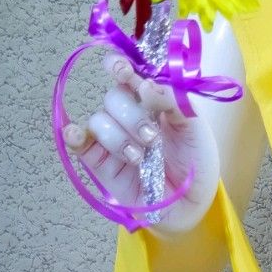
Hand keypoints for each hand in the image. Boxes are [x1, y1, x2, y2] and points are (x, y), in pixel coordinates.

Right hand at [62, 54, 220, 234]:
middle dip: (132, 117)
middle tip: (152, 139)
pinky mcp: (100, 162)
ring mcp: (113, 138)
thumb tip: (144, 84)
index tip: (122, 71)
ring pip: (99, 121)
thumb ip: (173, 101)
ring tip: (139, 158)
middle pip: (114, 98)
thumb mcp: (195, 127)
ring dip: (119, 138)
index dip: (120, 67)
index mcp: (152, 99)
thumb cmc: (196, 162)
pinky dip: (75, 136)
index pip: (129, 74)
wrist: (192, 204)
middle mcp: (129, 115)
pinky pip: (79, 143)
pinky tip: (78, 137)